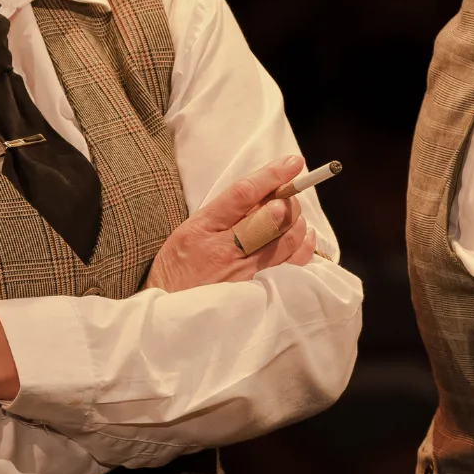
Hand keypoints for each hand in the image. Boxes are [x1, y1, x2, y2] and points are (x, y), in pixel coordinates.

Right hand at [145, 155, 318, 292]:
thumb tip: (261, 191)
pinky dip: (303, 246)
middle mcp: (225, 247)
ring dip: (296, 221)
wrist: (169, 310)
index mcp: (204, 225)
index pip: (243, 194)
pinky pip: (288, 264)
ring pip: (286, 239)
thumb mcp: (190, 228)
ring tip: (291, 214)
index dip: (272, 176)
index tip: (293, 163)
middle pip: (272, 216)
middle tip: (287, 194)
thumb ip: (224, 211)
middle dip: (288, 199)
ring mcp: (242, 270)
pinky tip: (305, 235)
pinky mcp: (255, 287)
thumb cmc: (178, 264)